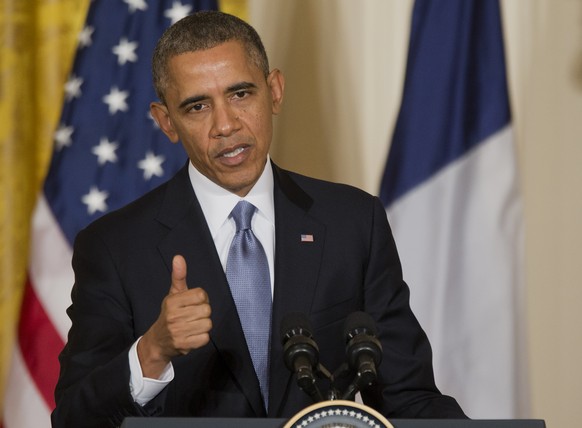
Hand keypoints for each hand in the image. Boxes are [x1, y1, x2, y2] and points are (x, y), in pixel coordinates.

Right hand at [138, 255, 211, 377]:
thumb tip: (178, 257)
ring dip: (203, 326)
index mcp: (172, 302)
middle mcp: (174, 316)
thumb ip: (179, 276)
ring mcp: (178, 332)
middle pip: (206, 310)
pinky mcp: (184, 345)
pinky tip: (192, 336)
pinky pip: (205, 338)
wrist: (158, 341)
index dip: (201, 299)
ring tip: (192, 326)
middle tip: (193, 316)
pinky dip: (201, 337)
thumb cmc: (170, 314)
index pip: (201, 295)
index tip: (193, 303)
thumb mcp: (173, 294)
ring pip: (207, 324)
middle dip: (203, 313)